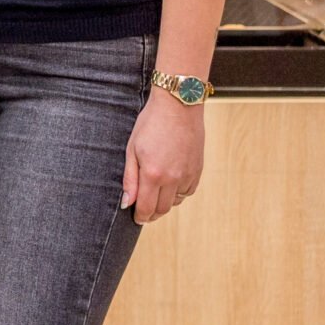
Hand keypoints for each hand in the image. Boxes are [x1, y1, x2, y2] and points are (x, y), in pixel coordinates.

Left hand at [121, 91, 204, 224]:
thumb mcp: (132, 148)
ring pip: (175, 201)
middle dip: (152, 213)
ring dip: (165, 202)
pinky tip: (170, 183)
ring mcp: (187, 175)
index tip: (136, 218)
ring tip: (155, 192)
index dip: (140, 217)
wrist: (178, 106)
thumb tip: (127, 203)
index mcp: (153, 174)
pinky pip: (187, 191)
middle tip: (143, 210)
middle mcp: (172, 178)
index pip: (147, 208)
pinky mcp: (197, 170)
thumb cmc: (151, 123)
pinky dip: (178, 193)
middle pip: (162, 209)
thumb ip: (130, 178)